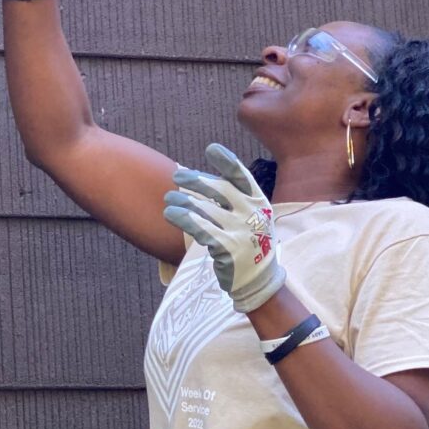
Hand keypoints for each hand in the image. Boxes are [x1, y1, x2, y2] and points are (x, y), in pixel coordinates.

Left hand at [163, 143, 286, 313]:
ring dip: (183, 200)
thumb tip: (195, 178)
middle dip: (196, 180)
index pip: (242, 176)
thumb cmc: (248, 242)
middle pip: (220, 189)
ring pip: (206, 209)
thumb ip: (230, 198)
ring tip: (168, 197)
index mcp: (259, 201)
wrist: (259, 280)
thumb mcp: (249, 216)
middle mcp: (253, 213)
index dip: (226, 160)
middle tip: (177, 176)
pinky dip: (183, 218)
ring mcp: (241, 231)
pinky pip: (201, 229)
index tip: (211, 149)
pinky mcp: (229, 249)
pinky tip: (170, 213)